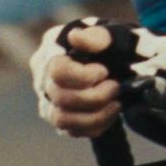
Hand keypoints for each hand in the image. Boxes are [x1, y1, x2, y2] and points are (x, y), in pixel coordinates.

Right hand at [29, 19, 121, 137]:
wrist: (123, 62)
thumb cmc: (115, 45)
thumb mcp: (114, 35)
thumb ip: (98, 36)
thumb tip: (75, 37)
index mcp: (52, 48)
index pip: (57, 71)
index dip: (83, 77)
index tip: (105, 71)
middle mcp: (43, 74)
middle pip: (59, 97)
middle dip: (94, 97)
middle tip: (116, 88)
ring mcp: (47, 98)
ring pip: (61, 119)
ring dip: (94, 116)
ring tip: (116, 104)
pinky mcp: (58, 117)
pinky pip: (71, 131)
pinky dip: (94, 126)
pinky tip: (110, 113)